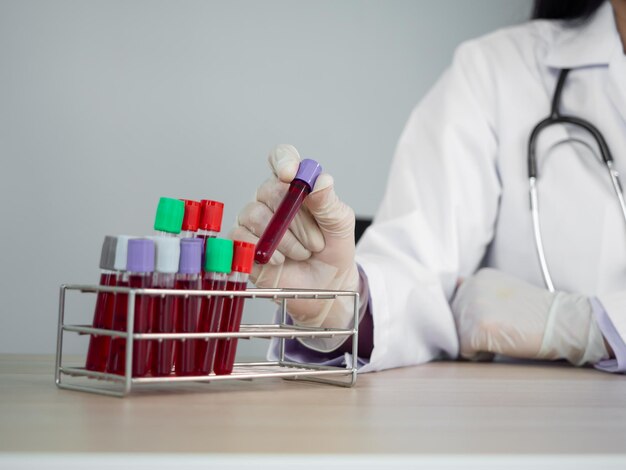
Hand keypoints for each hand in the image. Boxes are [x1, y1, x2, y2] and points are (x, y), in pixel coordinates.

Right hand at [230, 144, 359, 328]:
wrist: (326, 287)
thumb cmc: (332, 251)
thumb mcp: (340, 225)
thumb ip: (329, 202)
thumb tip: (321, 181)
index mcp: (295, 186)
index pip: (282, 158)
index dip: (283, 161)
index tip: (290, 175)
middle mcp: (270, 199)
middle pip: (270, 190)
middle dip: (297, 220)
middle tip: (316, 241)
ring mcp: (253, 221)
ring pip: (256, 215)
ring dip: (285, 239)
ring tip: (302, 253)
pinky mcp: (241, 244)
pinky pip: (240, 237)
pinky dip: (264, 251)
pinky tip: (280, 261)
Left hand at [451, 268, 607, 364]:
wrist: (563, 322)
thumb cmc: (537, 313)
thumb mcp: (504, 291)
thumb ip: (478, 291)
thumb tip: (456, 287)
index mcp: (477, 277)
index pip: (457, 305)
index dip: (475, 320)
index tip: (497, 320)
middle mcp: (470, 287)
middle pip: (455, 321)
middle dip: (472, 332)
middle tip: (502, 330)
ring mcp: (472, 306)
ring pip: (458, 337)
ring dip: (476, 344)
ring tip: (502, 336)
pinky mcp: (477, 328)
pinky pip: (465, 351)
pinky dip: (481, 355)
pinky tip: (502, 345)